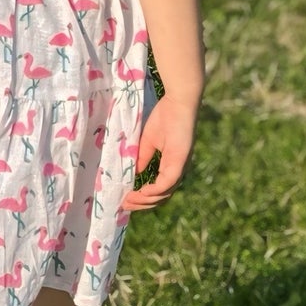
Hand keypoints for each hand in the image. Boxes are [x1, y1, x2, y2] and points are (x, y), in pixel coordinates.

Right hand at [120, 94, 195, 211]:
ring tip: (128, 201)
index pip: (161, 190)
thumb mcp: (149, 142)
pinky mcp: (180, 161)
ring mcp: (181, 166)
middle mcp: (179, 170)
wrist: (178, 100)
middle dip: (142, 204)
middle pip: (162, 197)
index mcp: (173, 166)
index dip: (144, 198)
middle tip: (124, 205)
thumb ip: (143, 159)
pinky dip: (154, 191)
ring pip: (164, 194)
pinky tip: (141, 192)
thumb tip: (135, 176)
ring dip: (145, 201)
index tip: (126, 200)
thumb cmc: (165, 117)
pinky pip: (167, 183)